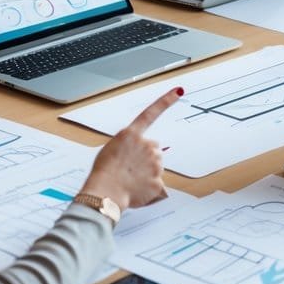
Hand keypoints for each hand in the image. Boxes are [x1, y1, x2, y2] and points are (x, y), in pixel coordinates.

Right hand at [80, 87, 179, 210]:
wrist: (104, 193)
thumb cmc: (103, 173)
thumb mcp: (112, 149)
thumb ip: (128, 146)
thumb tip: (136, 154)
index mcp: (131, 135)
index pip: (151, 112)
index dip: (166, 100)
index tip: (179, 91)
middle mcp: (146, 145)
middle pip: (155, 149)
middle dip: (147, 157)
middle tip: (131, 168)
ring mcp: (155, 162)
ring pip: (157, 166)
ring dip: (148, 172)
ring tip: (131, 179)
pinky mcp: (159, 180)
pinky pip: (157, 184)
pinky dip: (150, 188)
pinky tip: (137, 189)